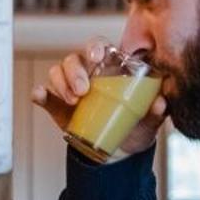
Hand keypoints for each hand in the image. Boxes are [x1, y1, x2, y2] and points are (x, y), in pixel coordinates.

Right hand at [28, 40, 167, 160]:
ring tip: (73, 101)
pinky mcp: (58, 106)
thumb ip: (156, 111)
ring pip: (58, 72)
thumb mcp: (149, 121)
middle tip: (84, 91)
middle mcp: (88, 74)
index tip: (97, 57)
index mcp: (109, 69)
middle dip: (76, 71)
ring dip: (61, 83)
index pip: (99, 47)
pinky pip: (45, 96)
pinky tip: (38, 95)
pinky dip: (40, 94)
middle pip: (74, 59)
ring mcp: (70, 89)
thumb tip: (161, 102)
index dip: (95, 47)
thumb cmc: (135, 127)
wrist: (118, 153)